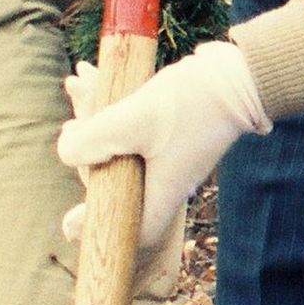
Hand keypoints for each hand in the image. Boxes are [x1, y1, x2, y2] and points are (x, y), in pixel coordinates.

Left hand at [55, 39, 271, 304]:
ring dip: (94, 117)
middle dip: (86, 150)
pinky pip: (133, 125)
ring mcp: (169, 156)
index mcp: (161, 192)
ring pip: (121, 146)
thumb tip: (65, 151)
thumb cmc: (190, 105)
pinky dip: (112, 105)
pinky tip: (94, 74)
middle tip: (69, 124)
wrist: (238, 76)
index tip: (70, 220)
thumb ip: (91, 140)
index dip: (98, 229)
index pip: (129, 229)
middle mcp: (166, 180)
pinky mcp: (172, 131)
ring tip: (78, 81)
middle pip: (115, 180)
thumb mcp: (131, 121)